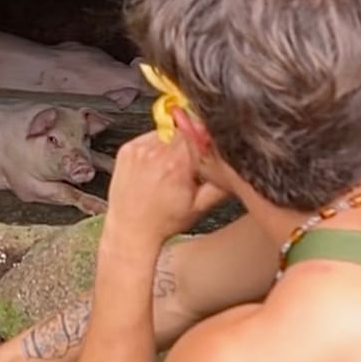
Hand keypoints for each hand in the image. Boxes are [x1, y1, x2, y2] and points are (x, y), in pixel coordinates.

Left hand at [103, 129, 224, 257]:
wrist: (131, 230)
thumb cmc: (163, 222)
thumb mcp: (201, 206)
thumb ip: (220, 181)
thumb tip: (233, 162)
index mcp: (177, 165)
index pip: (199, 133)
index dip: (207, 140)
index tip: (207, 151)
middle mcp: (156, 153)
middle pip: (184, 131)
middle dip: (191, 144)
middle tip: (188, 166)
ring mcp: (139, 150)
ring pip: (167, 132)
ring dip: (173, 144)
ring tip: (170, 169)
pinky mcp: (127, 150)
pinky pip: (149, 137)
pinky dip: (156, 148)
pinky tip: (156, 168)